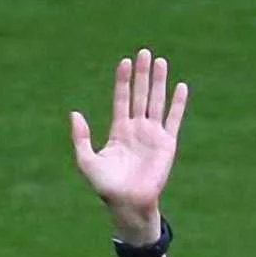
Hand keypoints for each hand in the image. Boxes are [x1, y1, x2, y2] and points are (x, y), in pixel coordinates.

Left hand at [70, 49, 189, 242]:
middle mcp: (137, 129)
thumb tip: (74, 113)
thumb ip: (80, 137)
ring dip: (158, 82)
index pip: (121, 100)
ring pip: (156, 102)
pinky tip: (181, 86)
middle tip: (144, 52)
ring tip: (160, 61)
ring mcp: (153, 135)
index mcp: (119, 131)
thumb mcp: (87, 161)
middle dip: (142, 75)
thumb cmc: (106, 187)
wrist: (128, 203)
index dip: (123, 81)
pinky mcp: (167, 143)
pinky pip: (174, 119)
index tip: (124, 62)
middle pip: (140, 95)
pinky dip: (178, 104)